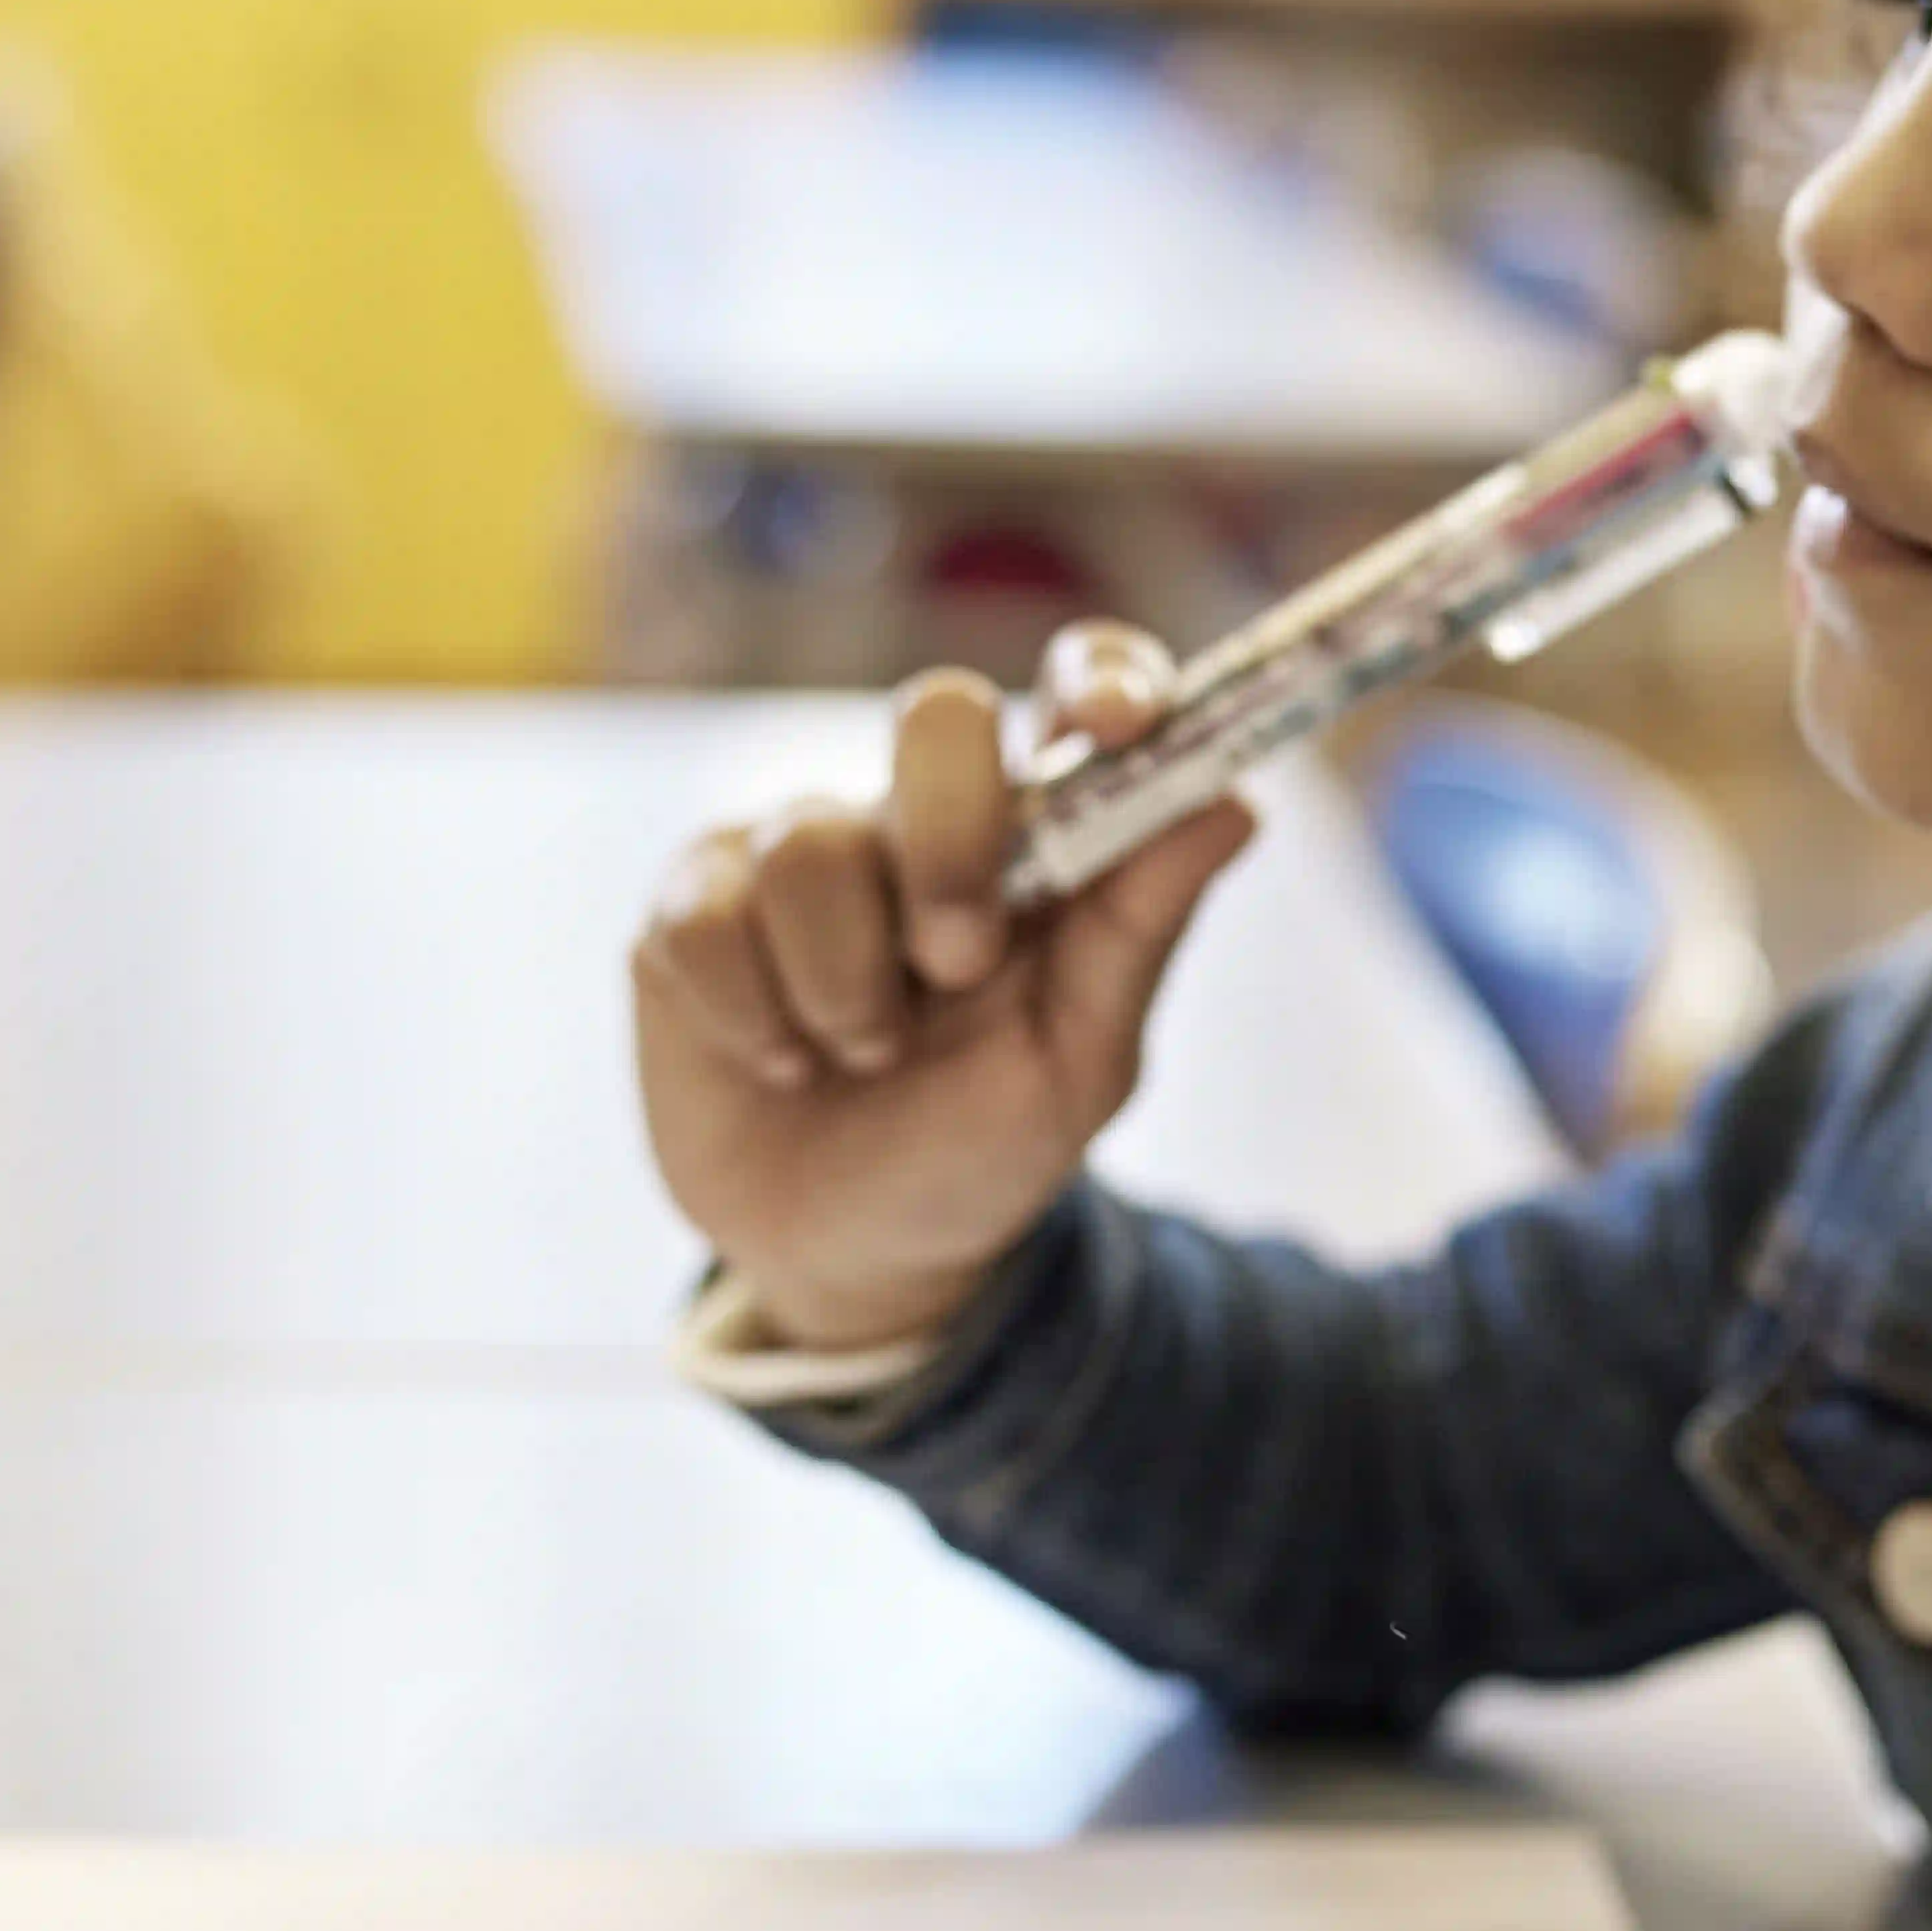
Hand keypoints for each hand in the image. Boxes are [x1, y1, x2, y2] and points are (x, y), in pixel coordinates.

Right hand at [634, 624, 1256, 1353]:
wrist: (854, 1254)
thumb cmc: (982, 1145)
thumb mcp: (1080, 1060)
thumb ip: (1141, 925)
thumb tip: (1239, 803)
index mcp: (1034, 835)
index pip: (1077, 686)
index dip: (1102, 675)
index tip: (1117, 724)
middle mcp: (916, 815)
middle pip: (938, 716)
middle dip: (951, 848)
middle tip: (958, 968)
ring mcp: (797, 848)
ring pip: (811, 842)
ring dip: (847, 985)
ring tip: (866, 1056)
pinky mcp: (692, 903)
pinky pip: (709, 918)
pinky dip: (755, 1017)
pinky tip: (779, 1060)